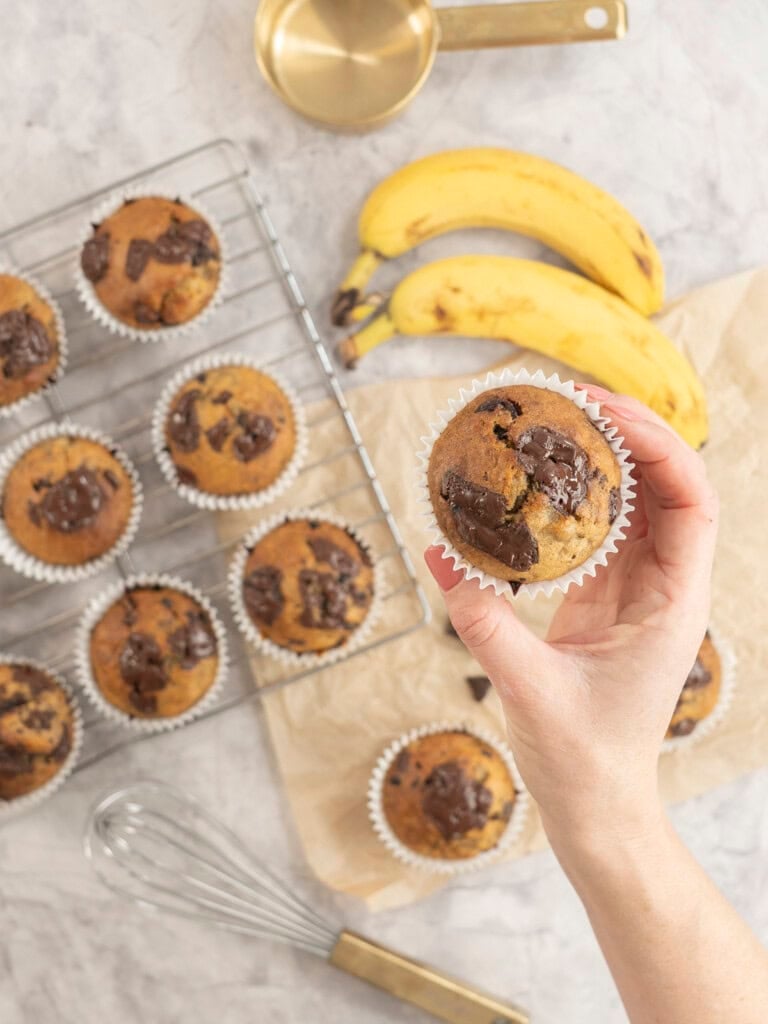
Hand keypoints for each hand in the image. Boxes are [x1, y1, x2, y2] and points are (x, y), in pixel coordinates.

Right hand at [425, 387, 718, 845]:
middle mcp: (662, 588)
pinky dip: (576, 496)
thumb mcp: (530, 691)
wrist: (596, 804)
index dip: (660, 447)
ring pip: (635, 503)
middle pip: (667, 488)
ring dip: (603, 459)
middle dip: (629, 435)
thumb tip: (442, 559)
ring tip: (556, 422)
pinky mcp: (602, 599)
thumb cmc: (584, 760)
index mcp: (672, 604)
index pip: (692, 502)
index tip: (606, 414)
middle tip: (572, 400)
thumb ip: (485, 625)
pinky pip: (599, 530)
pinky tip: (538, 477)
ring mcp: (634, 591)